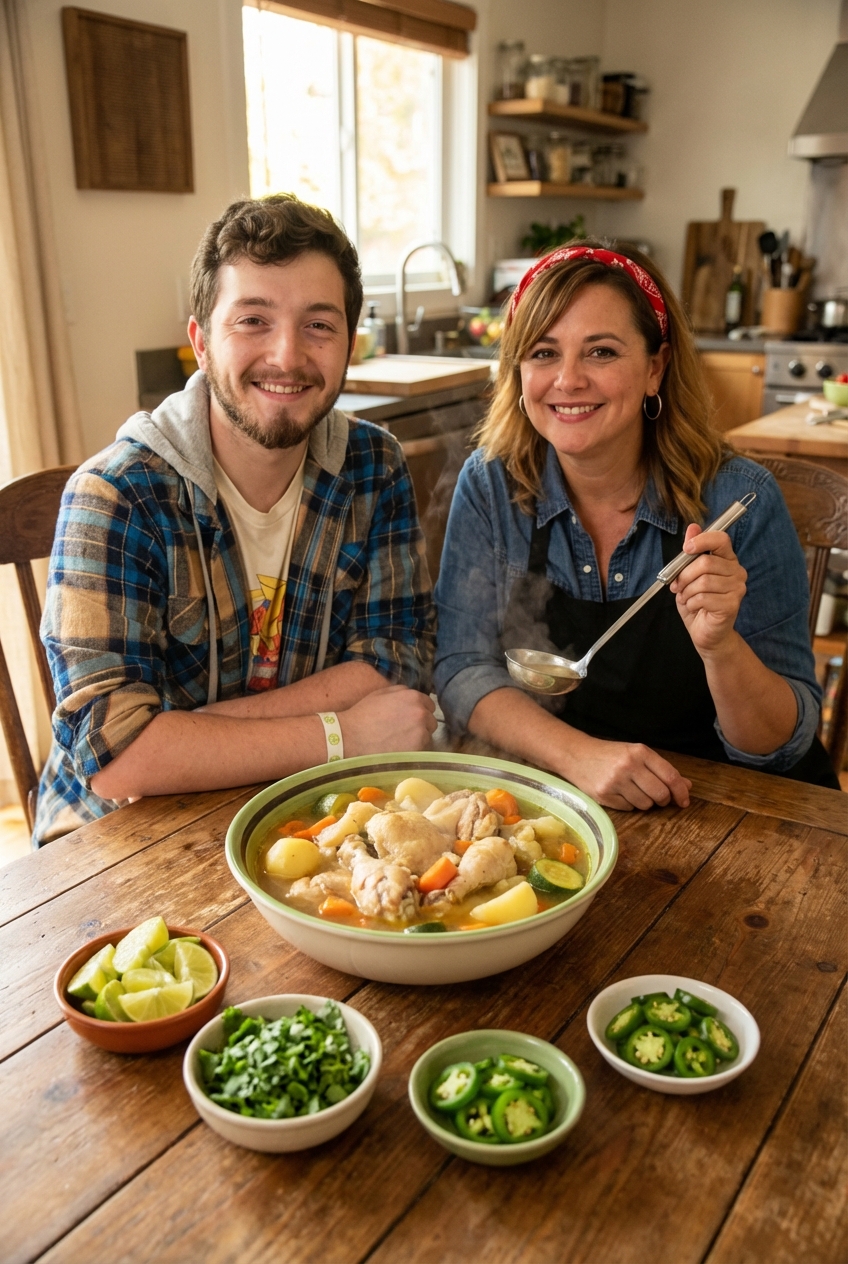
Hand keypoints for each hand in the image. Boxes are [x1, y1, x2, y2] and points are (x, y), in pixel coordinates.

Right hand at [340, 686, 436, 755]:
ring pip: (427, 736)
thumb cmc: (363, 714)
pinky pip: (422, 750)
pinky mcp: (417, 749)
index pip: (429, 705)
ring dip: (418, 738)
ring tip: (401, 742)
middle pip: (431, 721)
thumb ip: (401, 691)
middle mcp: (421, 713)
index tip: (411, 719)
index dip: (420, 711)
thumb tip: (411, 694)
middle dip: (421, 725)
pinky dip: (414, 750)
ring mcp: (420, 732)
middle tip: (405, 731)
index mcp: (413, 697)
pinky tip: (400, 750)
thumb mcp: (381, 694)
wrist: (351, 737)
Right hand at [561, 732, 690, 810]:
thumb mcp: (636, 754)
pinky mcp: (604, 795)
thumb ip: (661, 769)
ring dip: (645, 802)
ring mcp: (615, 781)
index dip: (681, 791)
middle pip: (660, 794)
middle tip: (658, 797)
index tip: (684, 800)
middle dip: (663, 799)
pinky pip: (629, 808)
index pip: (670, 776)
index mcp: (639, 752)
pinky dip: (629, 804)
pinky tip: (620, 793)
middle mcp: (628, 766)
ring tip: (633, 791)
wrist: (576, 755)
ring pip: (645, 804)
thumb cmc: (610, 755)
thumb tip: (687, 786)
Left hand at [671, 523, 747, 655]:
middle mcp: (737, 572)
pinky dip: (691, 603)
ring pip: (703, 581)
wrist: (707, 633)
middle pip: (706, 562)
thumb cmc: (698, 603)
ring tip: (686, 598)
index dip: (702, 540)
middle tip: (677, 585)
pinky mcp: (732, 605)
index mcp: (727, 560)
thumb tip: (692, 527)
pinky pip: (703, 597)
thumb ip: (691, 553)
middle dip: (684, 575)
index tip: (686, 549)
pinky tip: (694, 607)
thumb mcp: (689, 575)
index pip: (721, 539)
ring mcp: (737, 589)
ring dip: (687, 591)